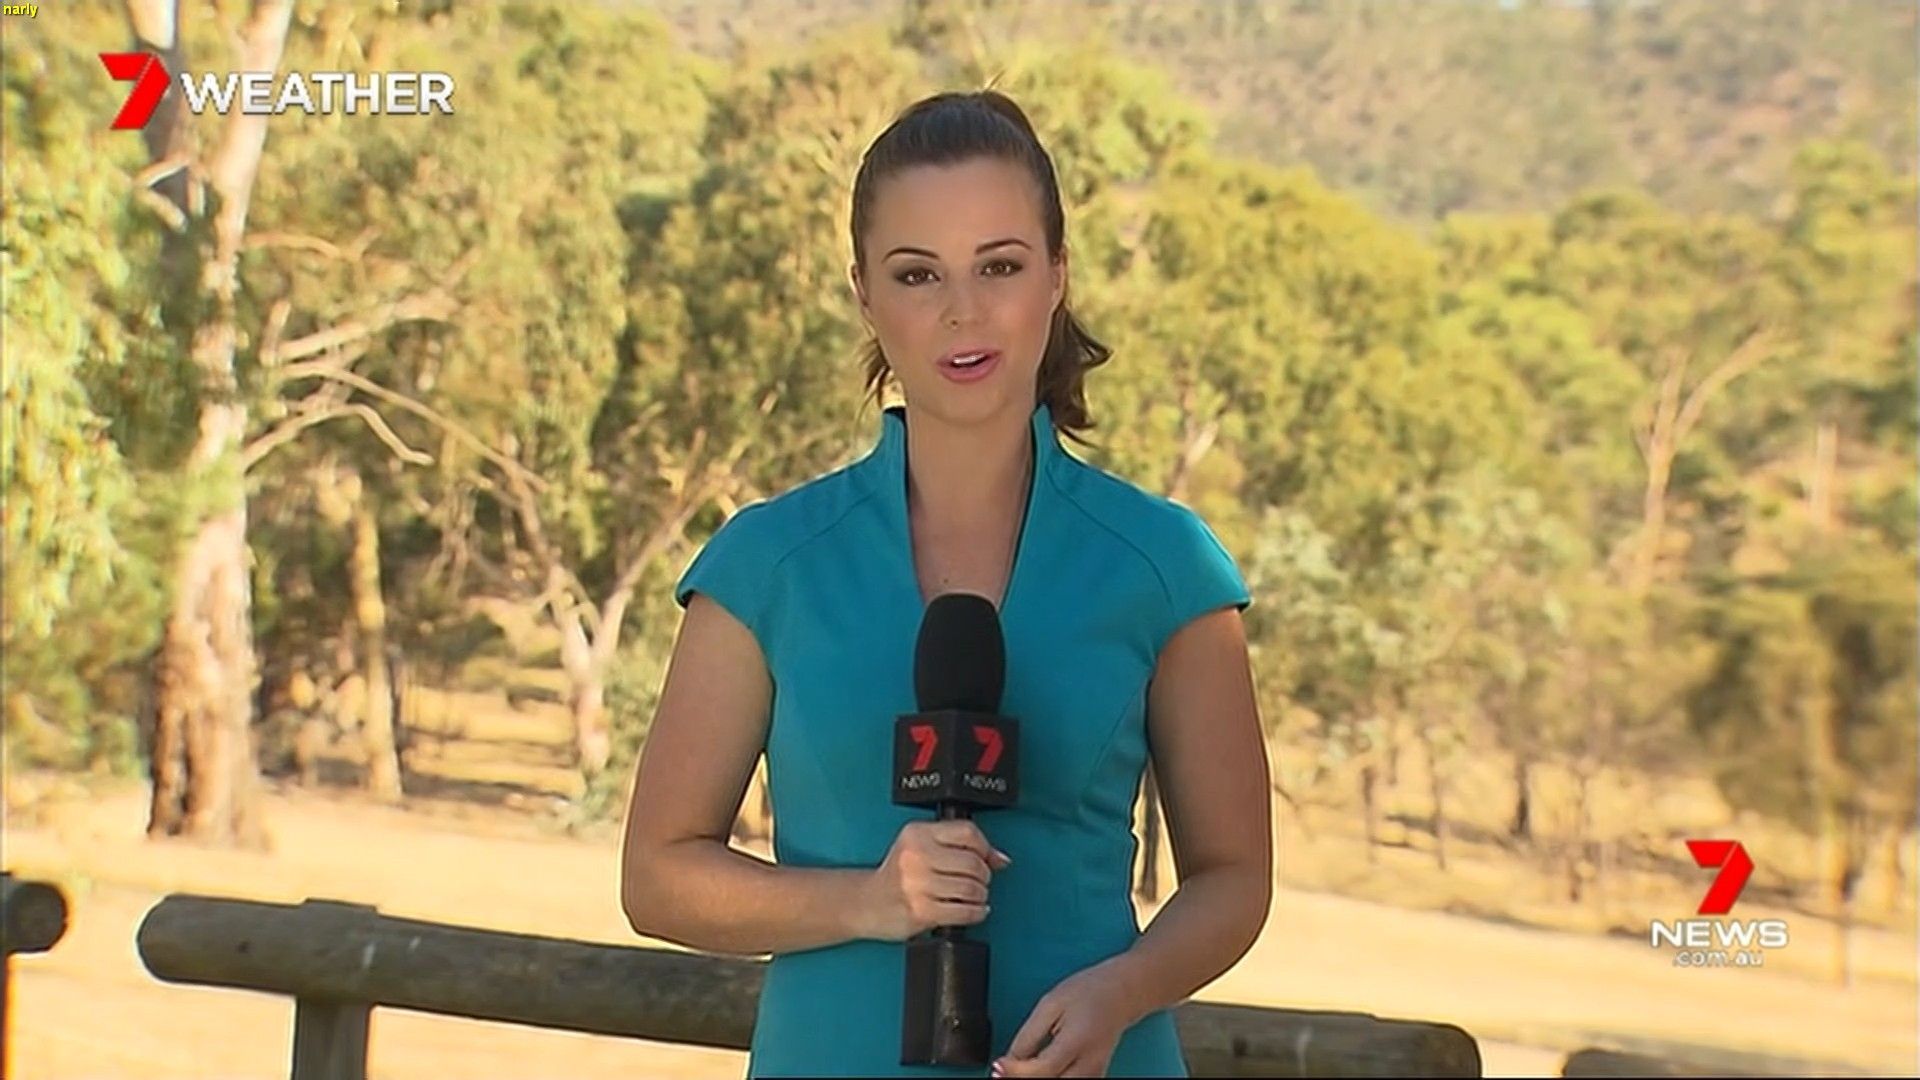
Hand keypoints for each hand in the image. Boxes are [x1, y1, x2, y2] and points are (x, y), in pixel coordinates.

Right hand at [855, 819, 1010, 940]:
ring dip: (980, 896)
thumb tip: (1000, 858)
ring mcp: (918, 885)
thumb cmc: (897, 876)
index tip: (989, 858)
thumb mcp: (920, 846)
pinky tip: (972, 910)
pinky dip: (976, 912)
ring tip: (973, 896)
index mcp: (917, 834)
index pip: (967, 832)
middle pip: (973, 863)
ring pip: (972, 888)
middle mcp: (917, 856)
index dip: (986, 847)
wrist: (866, 903)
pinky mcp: (922, 911)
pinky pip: (965, 912)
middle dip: (984, 876)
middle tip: (978, 881)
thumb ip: (958, 846)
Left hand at [994, 957, 1144, 1077]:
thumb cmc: (1089, 991)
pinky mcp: (1095, 1076)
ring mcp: (1095, 1073)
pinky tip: (1036, 1072)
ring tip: (1019, 1070)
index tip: (997, 1066)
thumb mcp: (1052, 1004)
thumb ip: (1029, 1035)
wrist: (1123, 992)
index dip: (1015, 1072)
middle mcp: (1089, 1064)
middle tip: (1002, 1073)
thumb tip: (1010, 1060)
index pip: (1041, 1070)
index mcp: (1077, 1042)